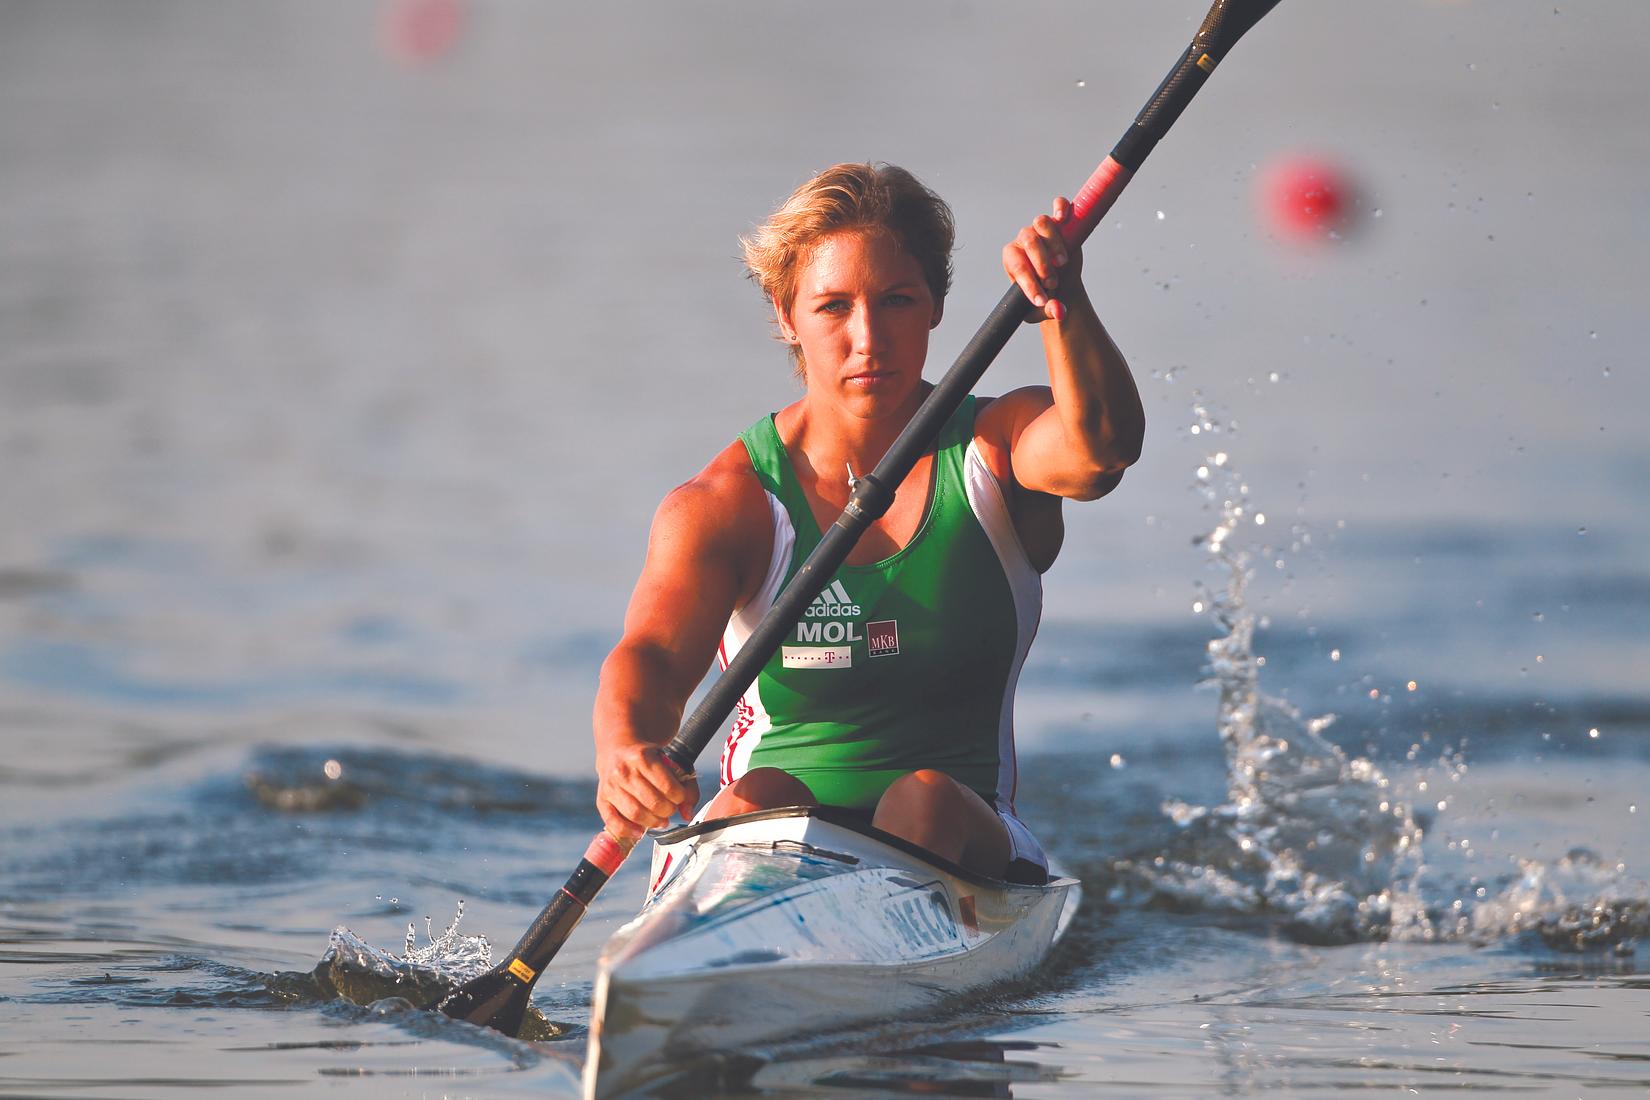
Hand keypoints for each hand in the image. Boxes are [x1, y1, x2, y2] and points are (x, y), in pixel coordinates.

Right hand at [596, 739, 699, 840]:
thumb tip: (688, 814)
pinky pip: (613, 821)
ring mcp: (610, 786)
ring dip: (653, 822)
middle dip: (668, 811)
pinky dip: (628, 831)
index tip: (680, 798)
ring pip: (635, 814)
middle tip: (670, 809)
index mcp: (642, 757)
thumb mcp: (669, 761)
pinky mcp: (601, 798)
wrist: (617, 748)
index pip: (667, 786)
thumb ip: (686, 785)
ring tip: (660, 820)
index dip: (680, 797)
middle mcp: (623, 771)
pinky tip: (640, 831)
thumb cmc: (646, 758)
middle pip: (653, 803)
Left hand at [1003, 196, 1084, 322]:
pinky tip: (1064, 218)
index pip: (1017, 265)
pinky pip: (1058, 205)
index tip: (1042, 300)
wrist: (1061, 287)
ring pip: (1041, 223)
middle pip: (1028, 241)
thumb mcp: (1042, 310)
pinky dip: (1061, 207)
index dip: (1029, 283)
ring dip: (1053, 243)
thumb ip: (1048, 310)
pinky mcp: (1061, 222)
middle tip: (1052, 283)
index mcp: (1012, 259)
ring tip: (1062, 264)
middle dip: (1041, 264)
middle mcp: (1023, 241)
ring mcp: (1041, 229)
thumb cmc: (1046, 298)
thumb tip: (1059, 311)